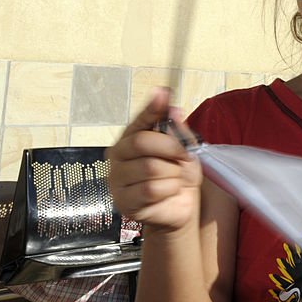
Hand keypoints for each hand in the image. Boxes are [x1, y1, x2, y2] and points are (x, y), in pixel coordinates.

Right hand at [106, 88, 203, 233]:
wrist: (179, 207)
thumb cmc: (178, 175)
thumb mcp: (184, 149)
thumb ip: (177, 129)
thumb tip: (173, 108)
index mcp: (130, 138)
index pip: (140, 119)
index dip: (152, 108)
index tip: (163, 94)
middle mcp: (118, 156)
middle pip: (142, 142)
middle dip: (171, 148)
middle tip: (184, 156)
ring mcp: (117, 180)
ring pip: (150, 168)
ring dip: (173, 174)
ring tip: (175, 178)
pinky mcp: (124, 202)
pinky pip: (152, 190)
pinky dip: (169, 189)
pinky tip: (168, 192)